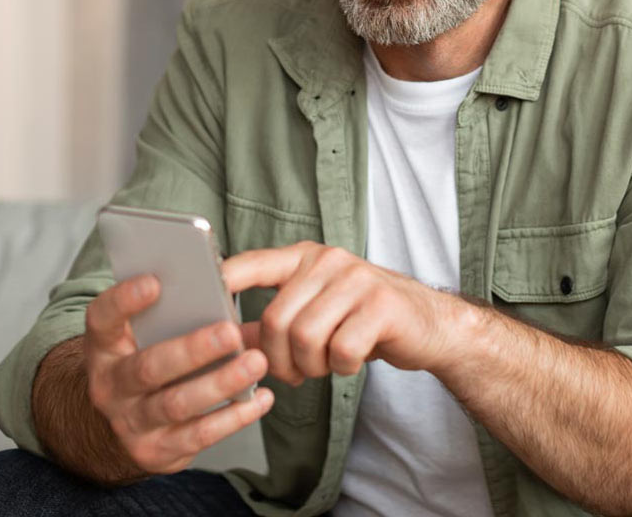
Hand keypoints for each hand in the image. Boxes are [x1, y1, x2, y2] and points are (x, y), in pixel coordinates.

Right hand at [82, 274, 274, 474]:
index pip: (102, 319)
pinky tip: (260, 398)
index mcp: (104, 346)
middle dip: (192, 350)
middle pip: (148, 368)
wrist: (124, 422)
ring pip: (177, 404)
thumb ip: (171, 312)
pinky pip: (198, 435)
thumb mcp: (142, 335)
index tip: (155, 282)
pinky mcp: (157, 450)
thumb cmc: (145, 359)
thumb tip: (229, 283)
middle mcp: (110, 386)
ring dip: (220, 384)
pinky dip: (233, 417)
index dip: (124, 301)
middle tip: (230, 332)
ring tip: (256, 363)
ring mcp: (131, 422)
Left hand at [221, 242, 467, 384]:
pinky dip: (341, 369)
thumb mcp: (317, 309)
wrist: (429, 324)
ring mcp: (356, 280)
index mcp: (305, 257)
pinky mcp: (381, 307)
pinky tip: (350, 362)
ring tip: (322, 367)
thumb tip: (222, 337)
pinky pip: (340, 351)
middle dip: (277, 359)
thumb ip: (274, 318)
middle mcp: (328, 261)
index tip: (202, 303)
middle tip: (292, 374)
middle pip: (275, 319)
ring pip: (305, 338)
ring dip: (309, 367)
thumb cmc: (364, 319)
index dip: (222, 282)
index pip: (252, 264)